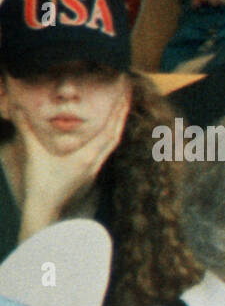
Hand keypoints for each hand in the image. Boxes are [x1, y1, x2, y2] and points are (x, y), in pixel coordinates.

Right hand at [13, 89, 128, 238]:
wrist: (47, 211)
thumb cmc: (41, 185)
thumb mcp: (33, 154)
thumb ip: (27, 129)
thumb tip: (16, 106)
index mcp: (87, 156)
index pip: (109, 130)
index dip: (119, 111)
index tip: (125, 94)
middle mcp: (95, 161)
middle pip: (116, 134)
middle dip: (122, 113)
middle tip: (127, 94)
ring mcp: (94, 168)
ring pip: (112, 143)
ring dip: (117, 124)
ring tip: (120, 108)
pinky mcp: (89, 173)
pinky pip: (104, 151)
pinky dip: (108, 137)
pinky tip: (104, 132)